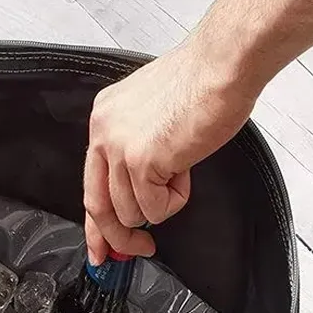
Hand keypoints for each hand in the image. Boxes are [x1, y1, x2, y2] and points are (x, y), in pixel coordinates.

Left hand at [83, 38, 258, 263]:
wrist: (223, 65)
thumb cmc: (202, 85)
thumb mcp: (152, 116)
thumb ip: (137, 150)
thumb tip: (138, 190)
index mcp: (104, 120)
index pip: (90, 182)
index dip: (96, 223)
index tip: (101, 247)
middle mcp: (103, 132)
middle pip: (97, 205)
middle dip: (118, 236)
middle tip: (140, 247)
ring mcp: (119, 147)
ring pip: (130, 211)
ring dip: (162, 203)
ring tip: (181, 170)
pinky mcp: (141, 160)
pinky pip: (155, 207)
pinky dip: (176, 198)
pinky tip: (186, 167)